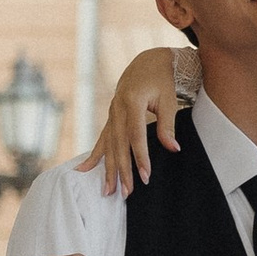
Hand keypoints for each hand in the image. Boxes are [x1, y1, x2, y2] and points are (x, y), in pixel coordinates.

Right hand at [87, 49, 190, 189]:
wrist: (146, 62)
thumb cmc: (161, 80)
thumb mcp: (168, 99)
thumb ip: (167, 125)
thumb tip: (173, 148)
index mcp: (132, 101)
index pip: (136, 135)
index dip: (140, 157)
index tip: (145, 176)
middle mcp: (117, 108)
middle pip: (118, 144)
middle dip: (121, 170)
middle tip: (126, 193)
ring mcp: (111, 113)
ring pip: (108, 145)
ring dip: (107, 169)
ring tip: (108, 190)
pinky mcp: (110, 118)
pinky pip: (101, 139)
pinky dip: (94, 156)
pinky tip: (83, 170)